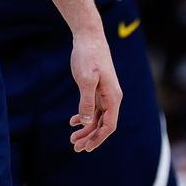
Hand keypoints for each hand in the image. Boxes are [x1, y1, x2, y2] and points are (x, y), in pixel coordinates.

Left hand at [68, 31, 120, 151]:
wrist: (88, 37)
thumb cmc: (88, 55)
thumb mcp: (86, 78)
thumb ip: (86, 100)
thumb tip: (88, 121)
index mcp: (113, 97)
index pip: (109, 125)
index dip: (98, 138)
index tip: (86, 148)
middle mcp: (111, 98)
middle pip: (103, 124)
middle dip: (90, 137)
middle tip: (75, 147)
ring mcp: (104, 93)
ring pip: (97, 118)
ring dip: (86, 129)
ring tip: (72, 139)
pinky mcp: (96, 89)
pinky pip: (93, 108)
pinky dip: (84, 117)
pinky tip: (73, 122)